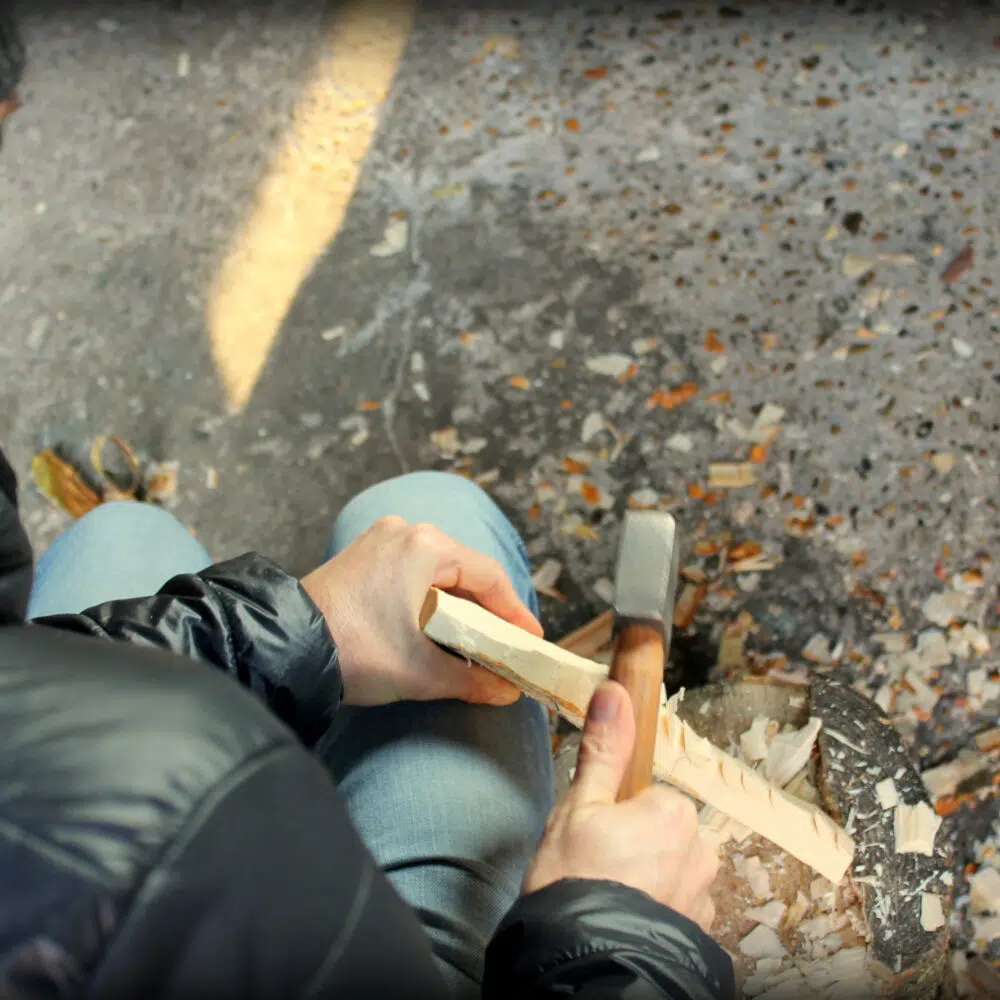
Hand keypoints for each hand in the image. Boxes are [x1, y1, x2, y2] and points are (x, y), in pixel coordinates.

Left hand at [301, 516, 541, 706]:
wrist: (283, 648)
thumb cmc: (355, 650)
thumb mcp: (421, 672)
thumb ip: (473, 680)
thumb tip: (508, 691)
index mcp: (426, 547)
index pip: (490, 577)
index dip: (515, 613)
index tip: (531, 641)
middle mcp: (406, 531)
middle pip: (464, 571)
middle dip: (488, 611)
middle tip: (508, 644)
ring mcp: (380, 539)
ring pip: (438, 572)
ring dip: (458, 606)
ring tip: (476, 641)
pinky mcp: (362, 555)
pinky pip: (412, 572)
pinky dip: (431, 599)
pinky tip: (437, 627)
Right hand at [524, 681, 718, 931]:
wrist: (584, 962)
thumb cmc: (576, 880)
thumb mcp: (578, 807)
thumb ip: (603, 751)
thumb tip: (615, 692)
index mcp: (675, 812)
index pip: (650, 795)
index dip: (619, 811)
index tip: (596, 832)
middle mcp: (701, 851)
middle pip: (665, 830)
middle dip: (636, 843)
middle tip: (596, 863)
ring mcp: (703, 896)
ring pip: (673, 868)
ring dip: (649, 877)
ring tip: (607, 892)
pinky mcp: (700, 931)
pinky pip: (679, 903)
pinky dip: (657, 907)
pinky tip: (625, 914)